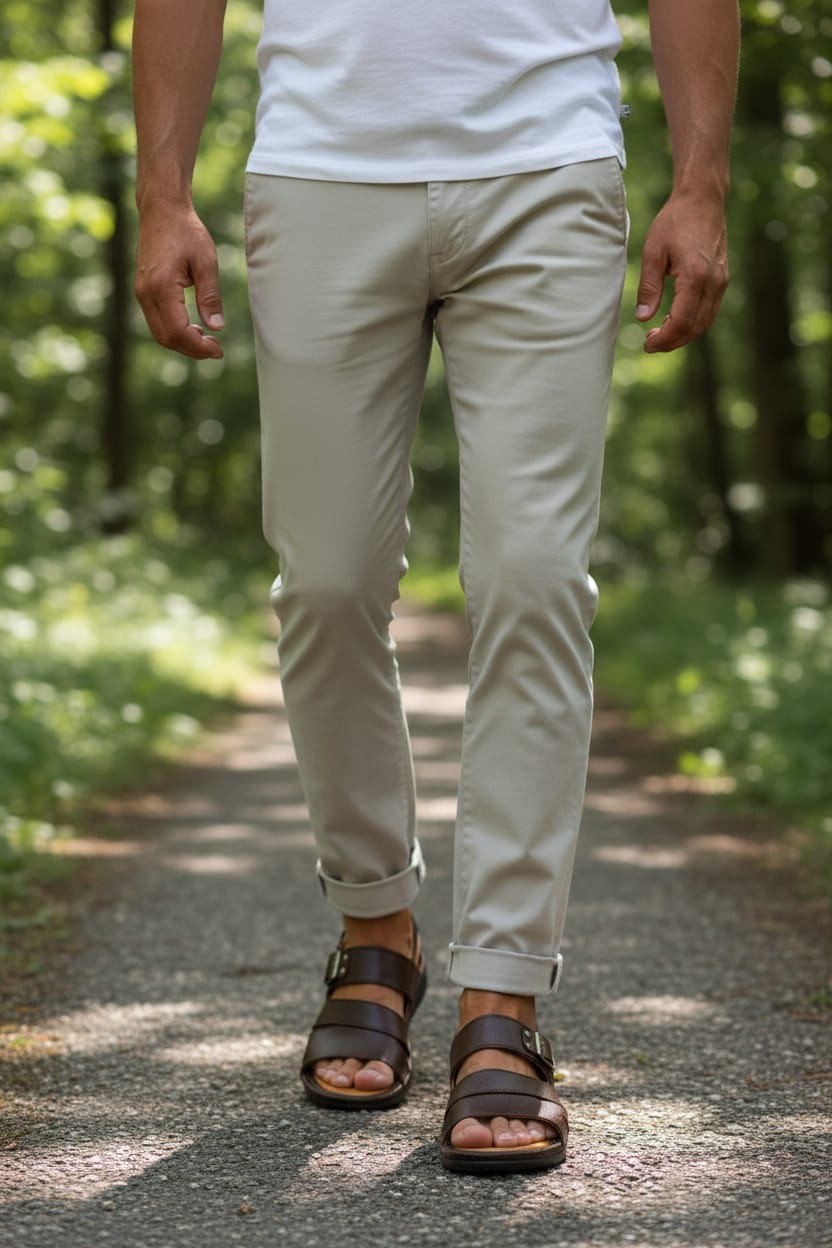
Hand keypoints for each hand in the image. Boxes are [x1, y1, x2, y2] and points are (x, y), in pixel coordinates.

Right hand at [134, 203, 224, 359]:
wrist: (162, 210)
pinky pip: (157, 321)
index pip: (178, 332)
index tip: (218, 350)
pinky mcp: (143, 290)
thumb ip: (210, 297)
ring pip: (159, 332)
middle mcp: (146, 293)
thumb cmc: (186, 232)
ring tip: (207, 340)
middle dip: (191, 350)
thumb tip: (217, 327)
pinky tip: (194, 327)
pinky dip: (174, 331)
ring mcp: (141, 293)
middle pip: (166, 338)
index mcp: (161, 287)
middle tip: (216, 349)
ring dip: (183, 342)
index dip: (198, 347)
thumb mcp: (206, 262)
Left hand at [635, 191, 728, 352]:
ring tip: (660, 335)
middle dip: (673, 342)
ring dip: (684, 334)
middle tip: (650, 343)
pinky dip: (693, 322)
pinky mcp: (722, 279)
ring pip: (705, 322)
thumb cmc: (675, 221)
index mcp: (696, 277)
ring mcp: (721, 281)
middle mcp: (714, 283)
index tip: (647, 345)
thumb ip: (649, 287)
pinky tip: (675, 320)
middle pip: (696, 328)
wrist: (702, 199)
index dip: (665, 339)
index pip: (682, 322)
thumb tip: (643, 318)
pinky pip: (709, 310)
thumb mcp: (653, 253)